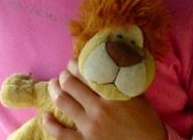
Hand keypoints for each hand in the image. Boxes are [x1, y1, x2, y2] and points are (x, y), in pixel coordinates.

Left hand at [44, 59, 166, 139]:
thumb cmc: (146, 124)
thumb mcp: (139, 98)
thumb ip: (123, 81)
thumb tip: (113, 60)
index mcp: (114, 95)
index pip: (87, 72)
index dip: (76, 64)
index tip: (73, 63)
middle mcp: (100, 109)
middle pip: (71, 84)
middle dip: (64, 75)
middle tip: (64, 74)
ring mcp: (90, 127)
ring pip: (63, 101)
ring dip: (54, 90)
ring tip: (53, 85)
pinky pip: (60, 133)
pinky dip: (50, 123)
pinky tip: (46, 116)